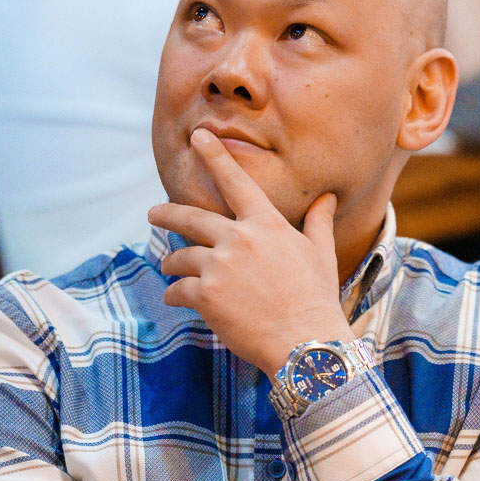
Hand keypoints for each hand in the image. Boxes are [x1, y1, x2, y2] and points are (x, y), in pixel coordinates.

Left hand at [147, 128, 352, 377]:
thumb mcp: (321, 255)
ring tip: (168, 267)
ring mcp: (219, 267)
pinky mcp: (205, 295)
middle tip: (153, 213)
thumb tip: (326, 198)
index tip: (198, 136)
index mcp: (266, 224)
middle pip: (191, 218)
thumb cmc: (317, 300)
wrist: (306, 344)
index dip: (215, 155)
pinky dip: (173, 293)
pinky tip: (174, 298)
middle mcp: (238, 239)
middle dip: (167, 213)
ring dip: (171, 263)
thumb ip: (317, 223)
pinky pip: (178, 289)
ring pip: (180, 257)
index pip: (235, 181)